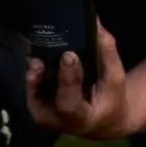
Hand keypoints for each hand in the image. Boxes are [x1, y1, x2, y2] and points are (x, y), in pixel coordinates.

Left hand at [25, 21, 131, 139]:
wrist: (101, 119)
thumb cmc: (110, 99)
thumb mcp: (115, 80)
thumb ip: (107, 55)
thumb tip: (96, 25)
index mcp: (82, 119)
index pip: (69, 103)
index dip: (67, 80)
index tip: (69, 55)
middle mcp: (58, 121)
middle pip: (43, 101)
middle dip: (40, 79)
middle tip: (40, 58)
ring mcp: (44, 115)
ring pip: (32, 95)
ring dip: (31, 75)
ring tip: (35, 57)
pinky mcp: (37, 105)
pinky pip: (31, 89)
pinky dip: (32, 73)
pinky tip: (35, 55)